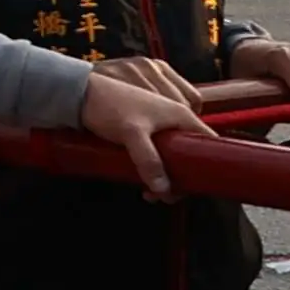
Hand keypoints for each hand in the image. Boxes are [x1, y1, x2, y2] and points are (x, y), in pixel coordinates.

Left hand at [78, 64, 202, 196]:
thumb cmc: (108, 105)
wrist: (80, 92)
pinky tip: (142, 179)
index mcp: (181, 115)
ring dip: (166, 177)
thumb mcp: (131, 134)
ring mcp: (161, 122)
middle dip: (181, 179)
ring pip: (174, 156)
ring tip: (150, 193)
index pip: (209, 142)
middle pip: (191, 155)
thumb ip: (148, 160)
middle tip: (166, 197)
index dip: (209, 166)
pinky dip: (155, 168)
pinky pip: (160, 152)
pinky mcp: (146, 128)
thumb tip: (164, 188)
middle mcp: (175, 118)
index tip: (197, 187)